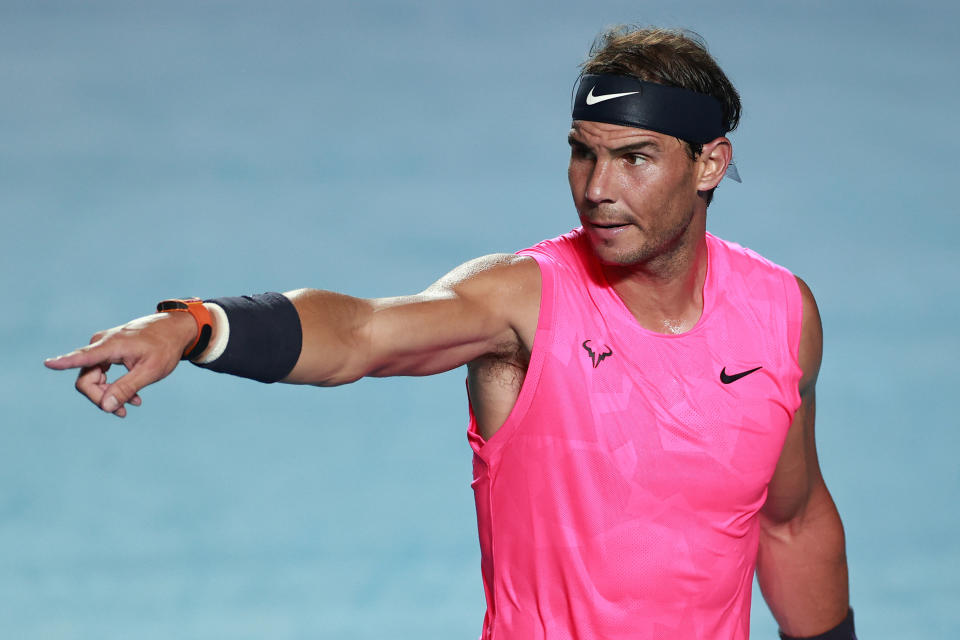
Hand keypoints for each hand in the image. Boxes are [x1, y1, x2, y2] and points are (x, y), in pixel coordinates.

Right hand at [44, 312, 197, 417]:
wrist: (175, 329)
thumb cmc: (165, 347)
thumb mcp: (151, 371)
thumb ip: (127, 388)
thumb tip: (105, 406)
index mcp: (112, 346)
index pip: (83, 357)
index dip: (64, 362)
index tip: (48, 363)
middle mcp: (101, 344)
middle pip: (87, 379)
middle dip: (102, 398)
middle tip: (123, 411)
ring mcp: (103, 347)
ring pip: (93, 379)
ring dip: (109, 394)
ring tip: (133, 404)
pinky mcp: (107, 350)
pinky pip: (101, 373)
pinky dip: (113, 386)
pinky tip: (132, 397)